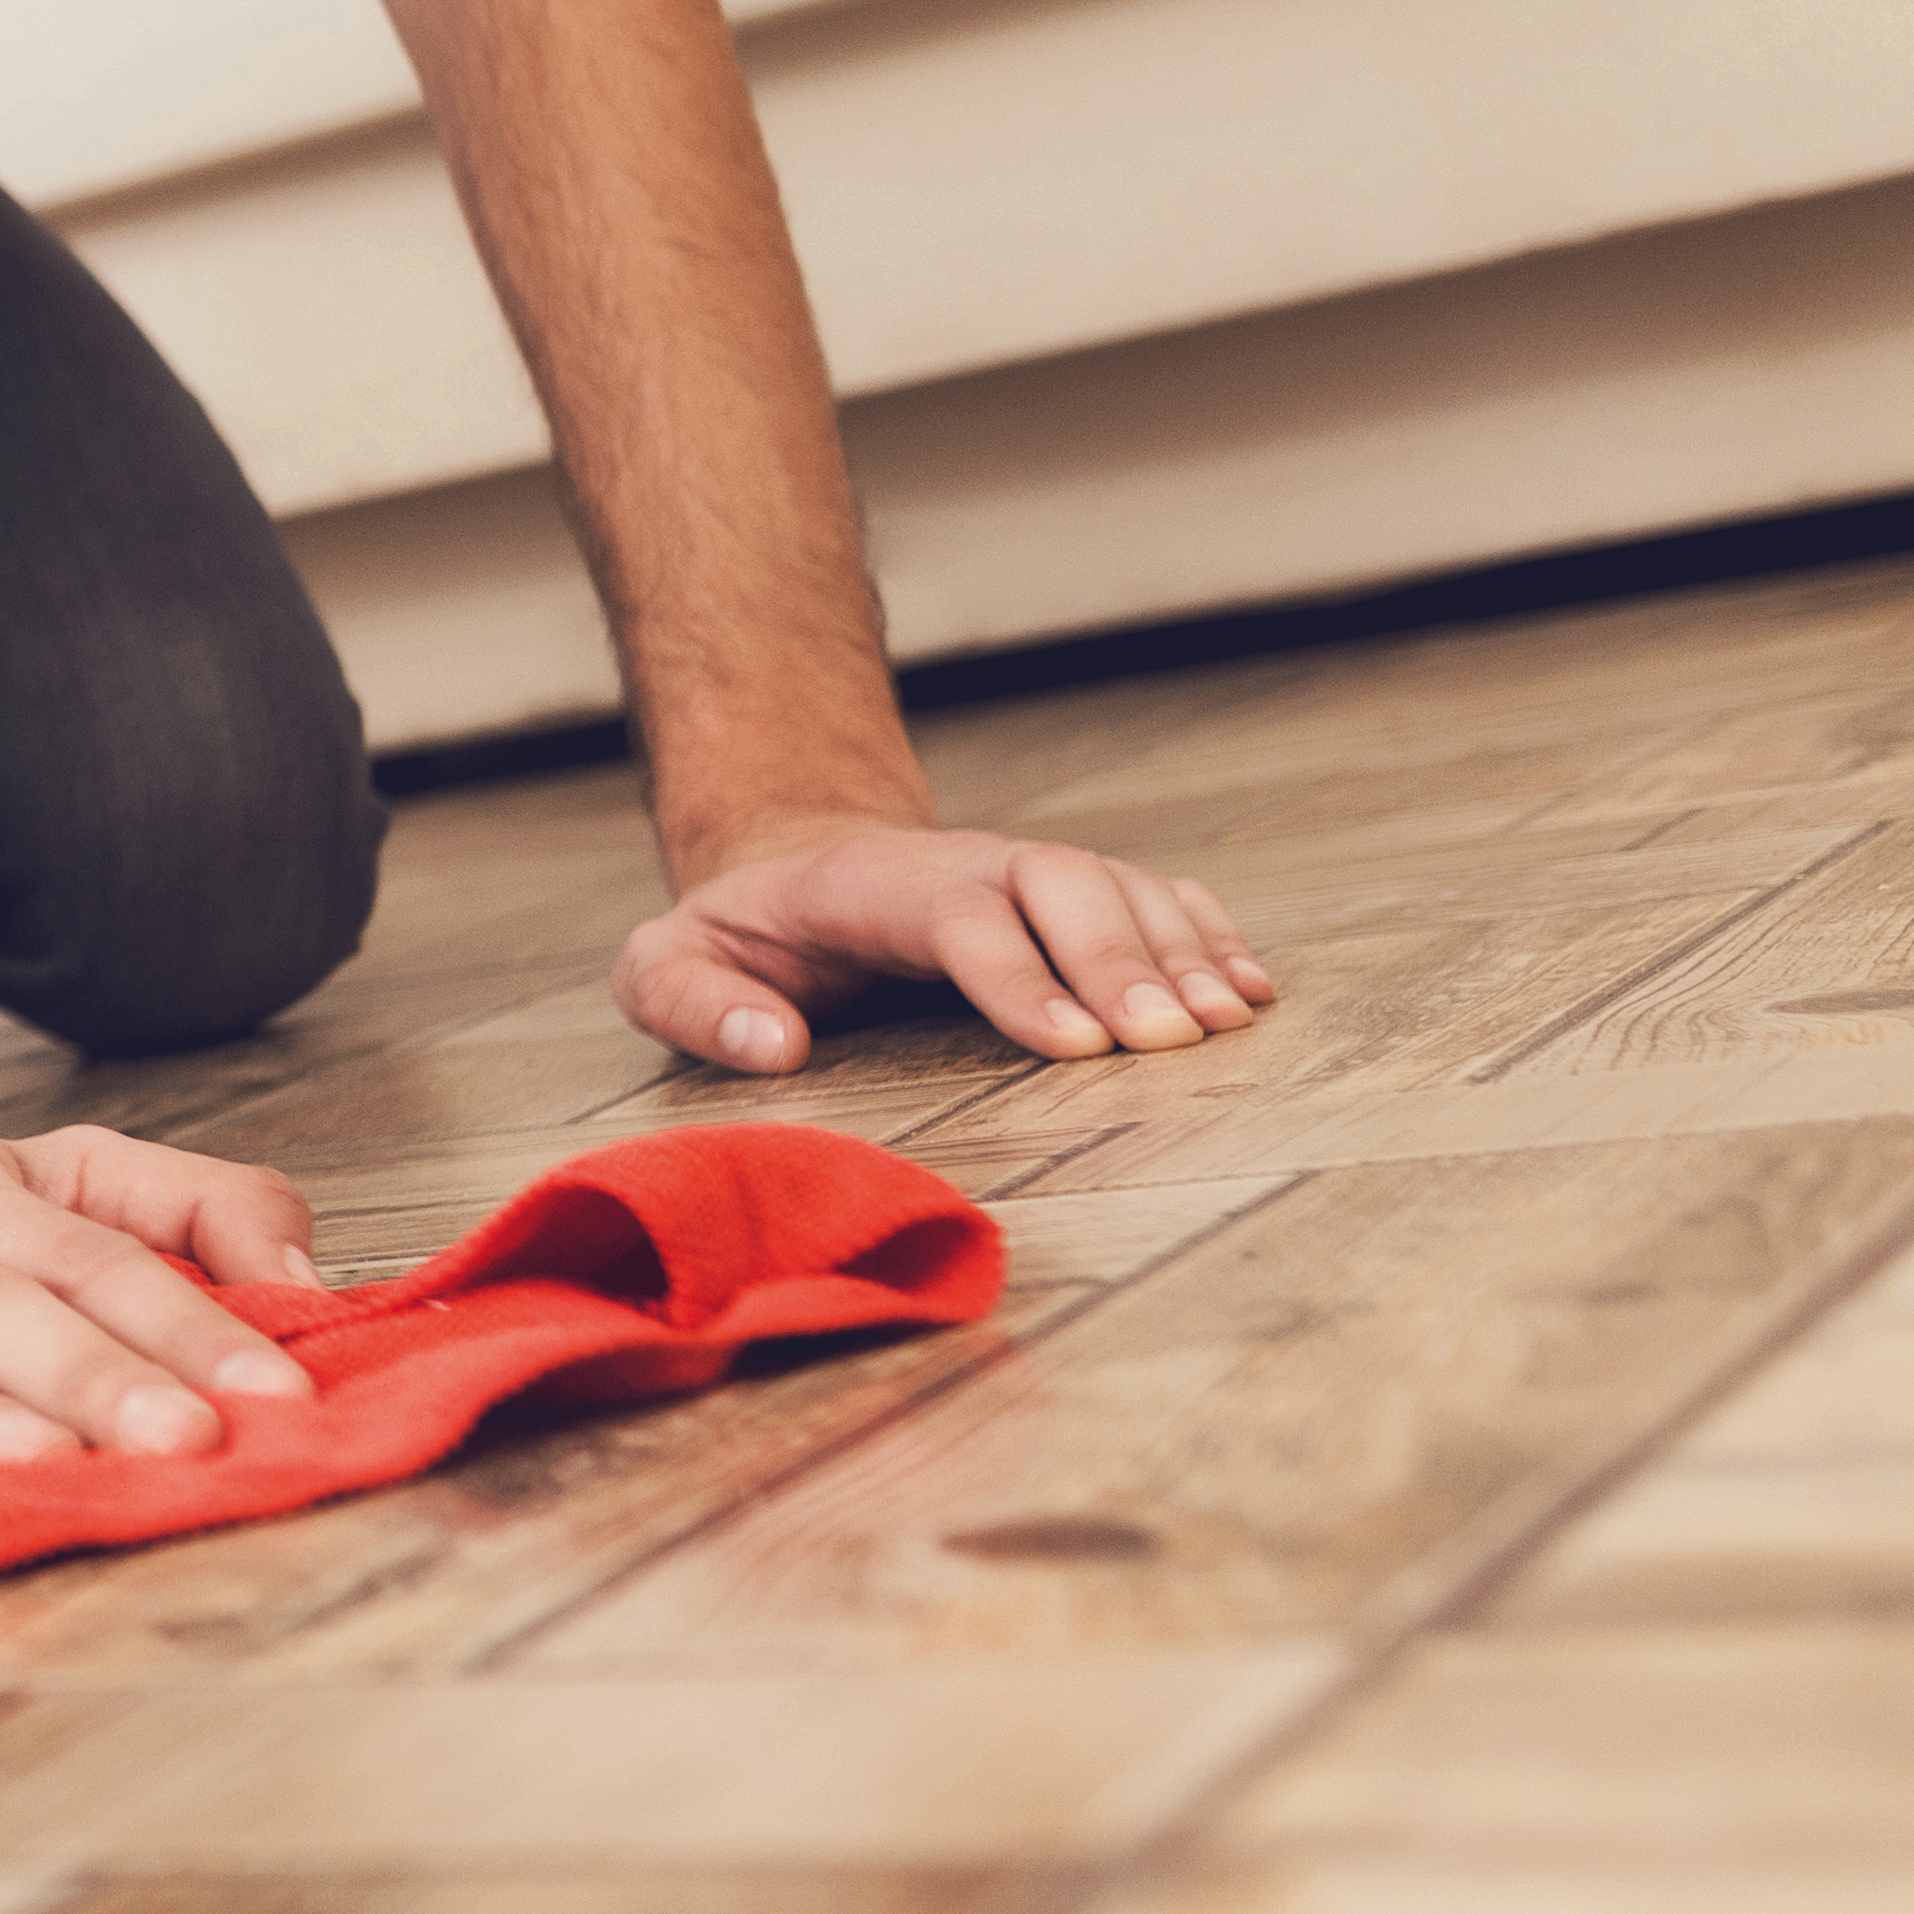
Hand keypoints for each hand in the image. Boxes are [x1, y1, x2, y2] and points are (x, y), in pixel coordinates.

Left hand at [620, 820, 1276, 1075]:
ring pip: (1116, 885)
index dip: (1018, 972)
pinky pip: (1153, 895)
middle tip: (1169, 1042)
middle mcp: (960, 865)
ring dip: (1178, 950)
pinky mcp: (1066, 894)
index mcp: (863, 886)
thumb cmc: (731, 943)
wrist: (784, 874)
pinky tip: (1251, 991)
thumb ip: (693, 1004)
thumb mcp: (663, 969)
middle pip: (1056, 884)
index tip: (1073, 1043)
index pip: (954, 914)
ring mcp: (1021, 873)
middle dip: (1115, 958)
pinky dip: (1207, 934)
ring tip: (1227, 1022)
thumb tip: (772, 1048)